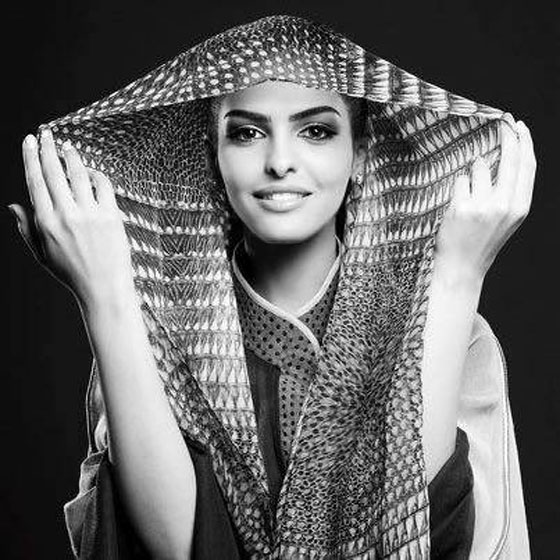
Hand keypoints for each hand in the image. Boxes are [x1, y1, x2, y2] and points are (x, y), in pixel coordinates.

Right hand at [10, 128, 135, 308]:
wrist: (104, 289)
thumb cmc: (73, 273)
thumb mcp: (42, 254)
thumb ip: (27, 228)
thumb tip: (13, 205)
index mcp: (46, 223)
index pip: (35, 181)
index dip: (31, 157)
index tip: (29, 141)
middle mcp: (66, 215)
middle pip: (54, 171)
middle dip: (48, 148)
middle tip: (46, 134)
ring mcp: (91, 214)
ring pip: (79, 174)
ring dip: (72, 156)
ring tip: (67, 147)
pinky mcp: (111, 216)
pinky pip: (103, 185)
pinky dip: (96, 174)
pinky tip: (92, 172)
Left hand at [434, 118, 535, 285]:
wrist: (462, 268)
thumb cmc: (481, 241)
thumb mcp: (505, 219)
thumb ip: (508, 192)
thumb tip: (501, 157)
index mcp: (520, 207)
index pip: (527, 166)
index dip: (525, 142)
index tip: (519, 126)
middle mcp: (505, 205)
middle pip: (510, 159)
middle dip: (506, 135)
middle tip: (501, 121)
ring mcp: (483, 206)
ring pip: (479, 167)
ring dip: (473, 172)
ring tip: (468, 196)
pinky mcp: (461, 208)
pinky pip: (460, 180)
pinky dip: (458, 187)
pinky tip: (457, 205)